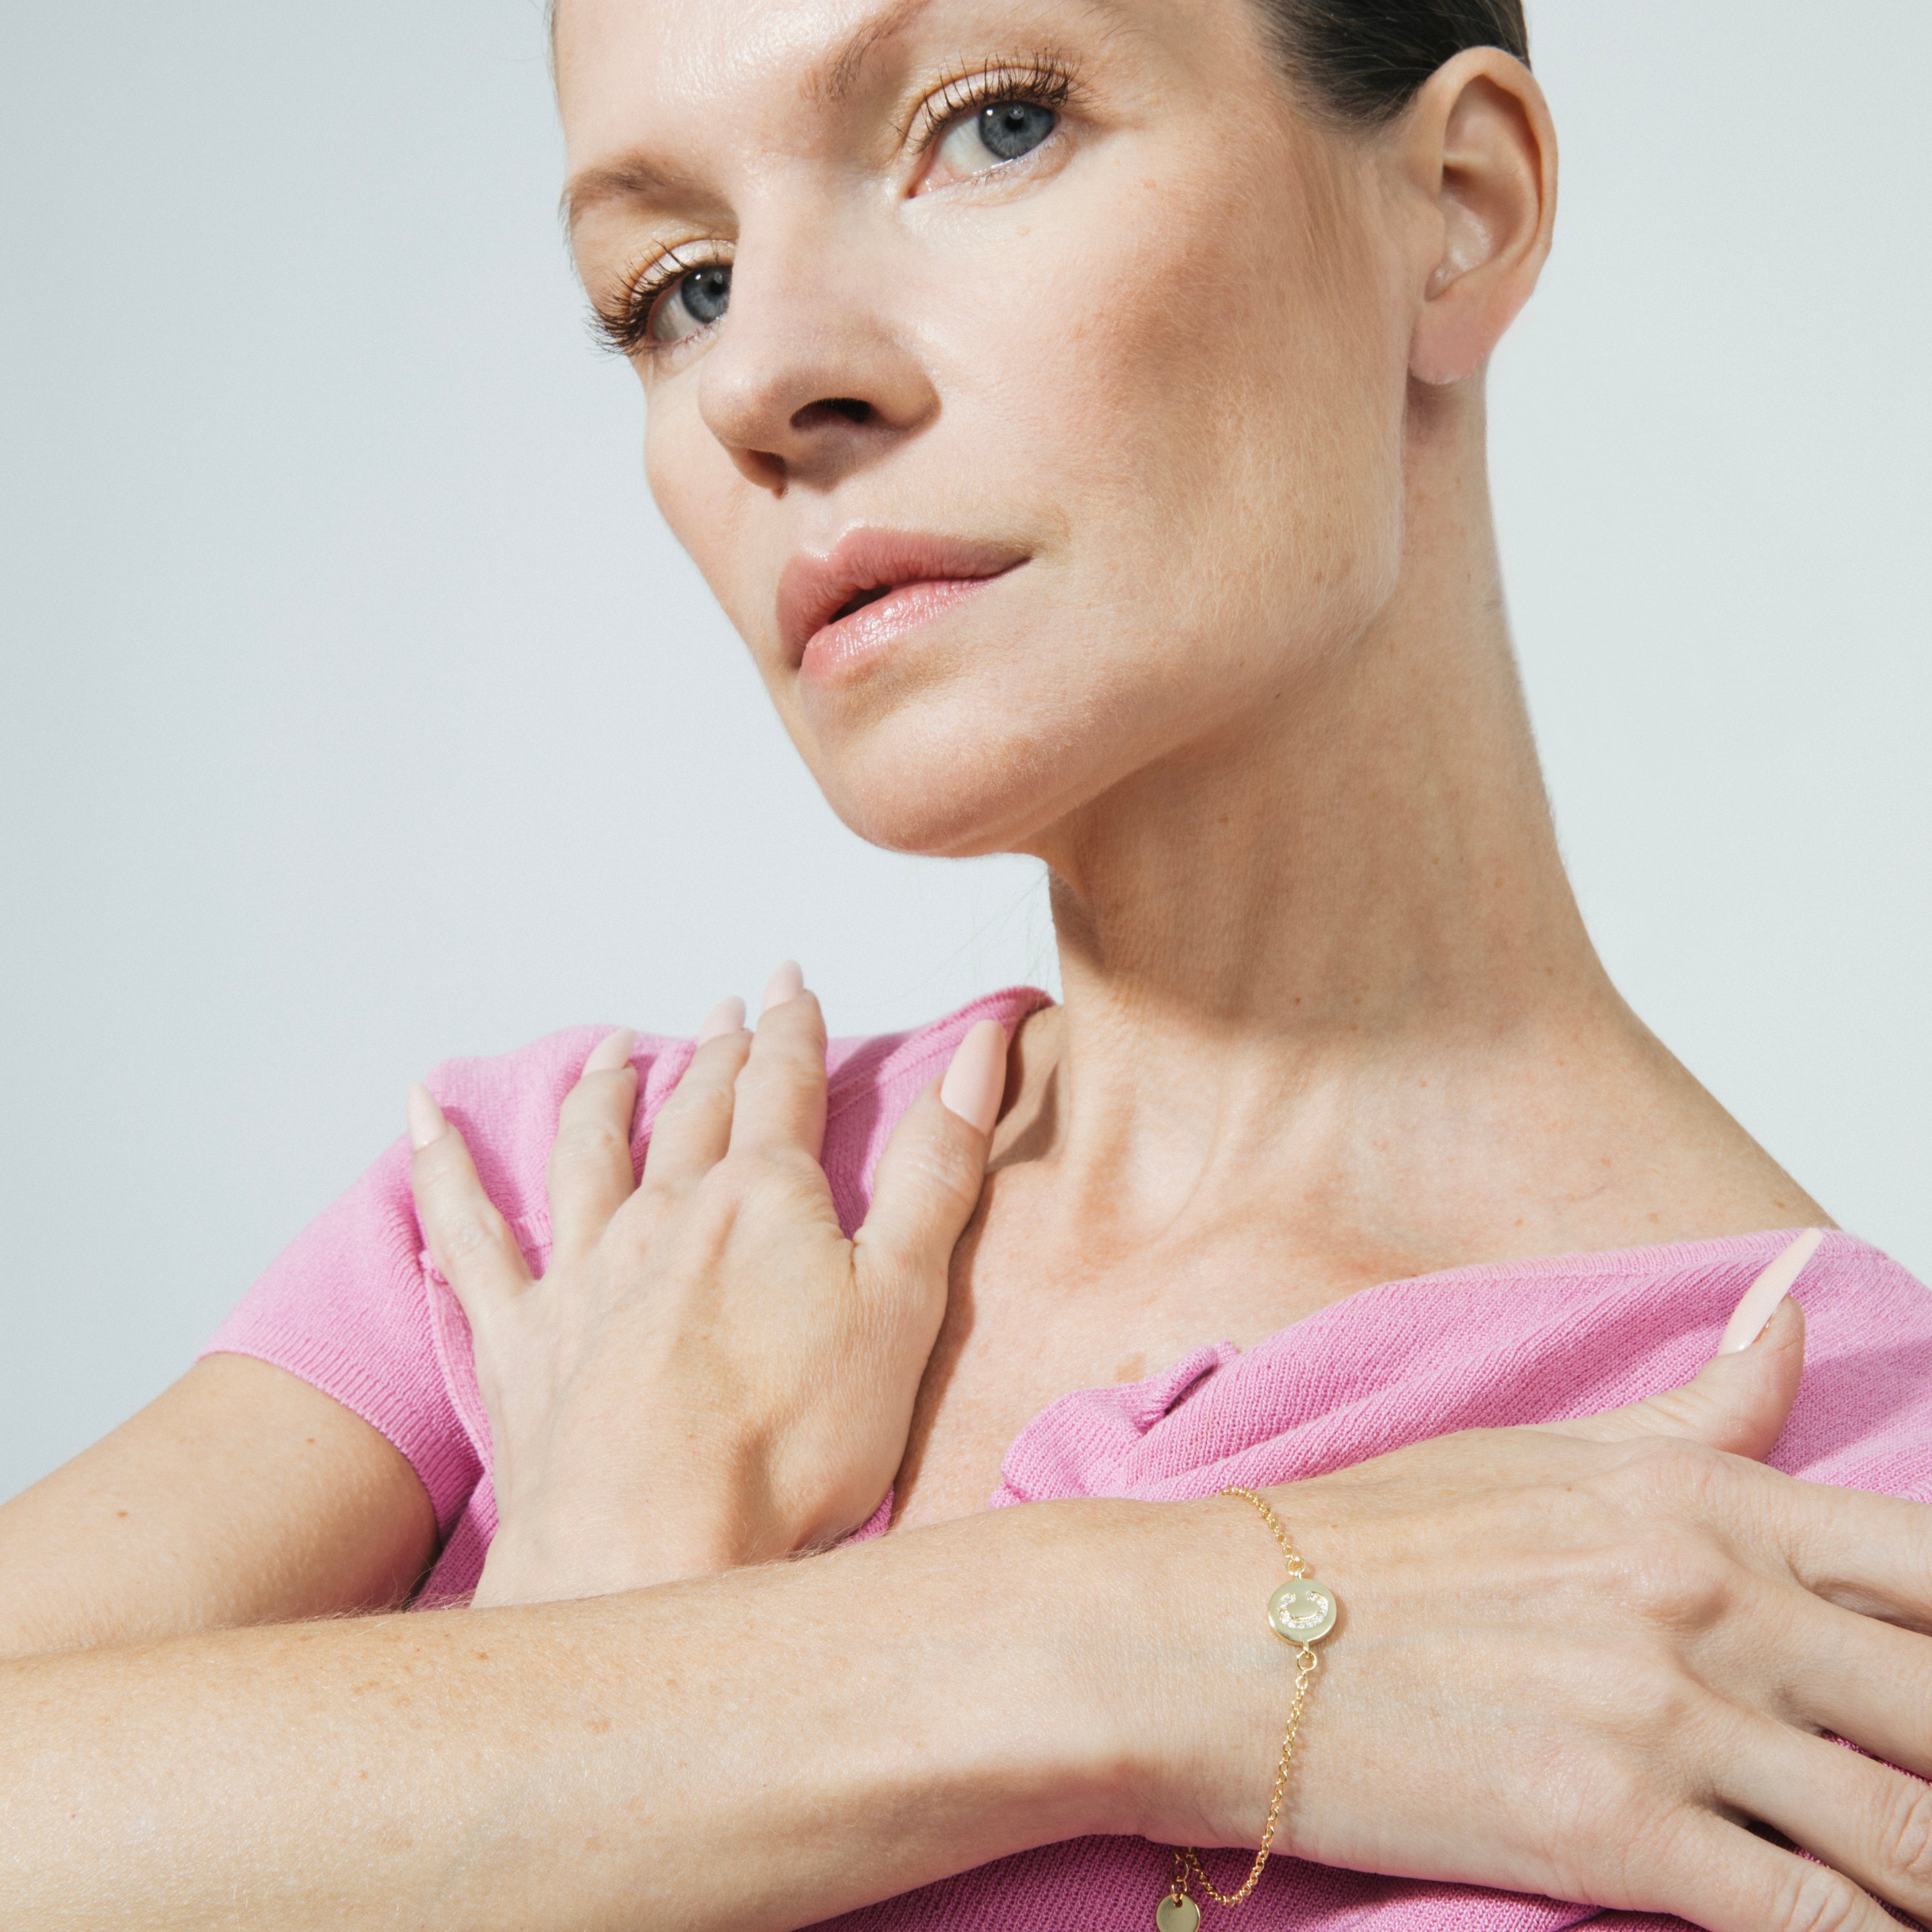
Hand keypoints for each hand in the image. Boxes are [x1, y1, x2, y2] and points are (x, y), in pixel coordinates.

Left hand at [405, 966, 1008, 1605]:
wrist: (651, 1552)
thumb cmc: (792, 1444)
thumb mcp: (903, 1298)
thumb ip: (938, 1168)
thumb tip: (978, 1050)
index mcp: (762, 1200)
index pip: (784, 1085)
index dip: (794, 1029)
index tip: (794, 985)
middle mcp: (666, 1214)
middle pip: (694, 1108)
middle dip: (718, 1052)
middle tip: (729, 1008)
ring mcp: (584, 1272)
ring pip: (589, 1148)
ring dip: (605, 1089)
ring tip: (615, 1049)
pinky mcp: (520, 1337)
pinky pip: (465, 1232)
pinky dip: (442, 1165)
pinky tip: (424, 1111)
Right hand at [1130, 1260, 1931, 1930]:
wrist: (1216, 1629)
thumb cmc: (1371, 1539)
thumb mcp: (1547, 1451)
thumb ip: (1702, 1408)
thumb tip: (1797, 1316)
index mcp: (1698, 1498)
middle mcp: (1703, 1595)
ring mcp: (1662, 1714)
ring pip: (1908, 1833)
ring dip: (1929, 1874)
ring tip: (1913, 1882)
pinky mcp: (1610, 1831)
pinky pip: (1807, 1920)